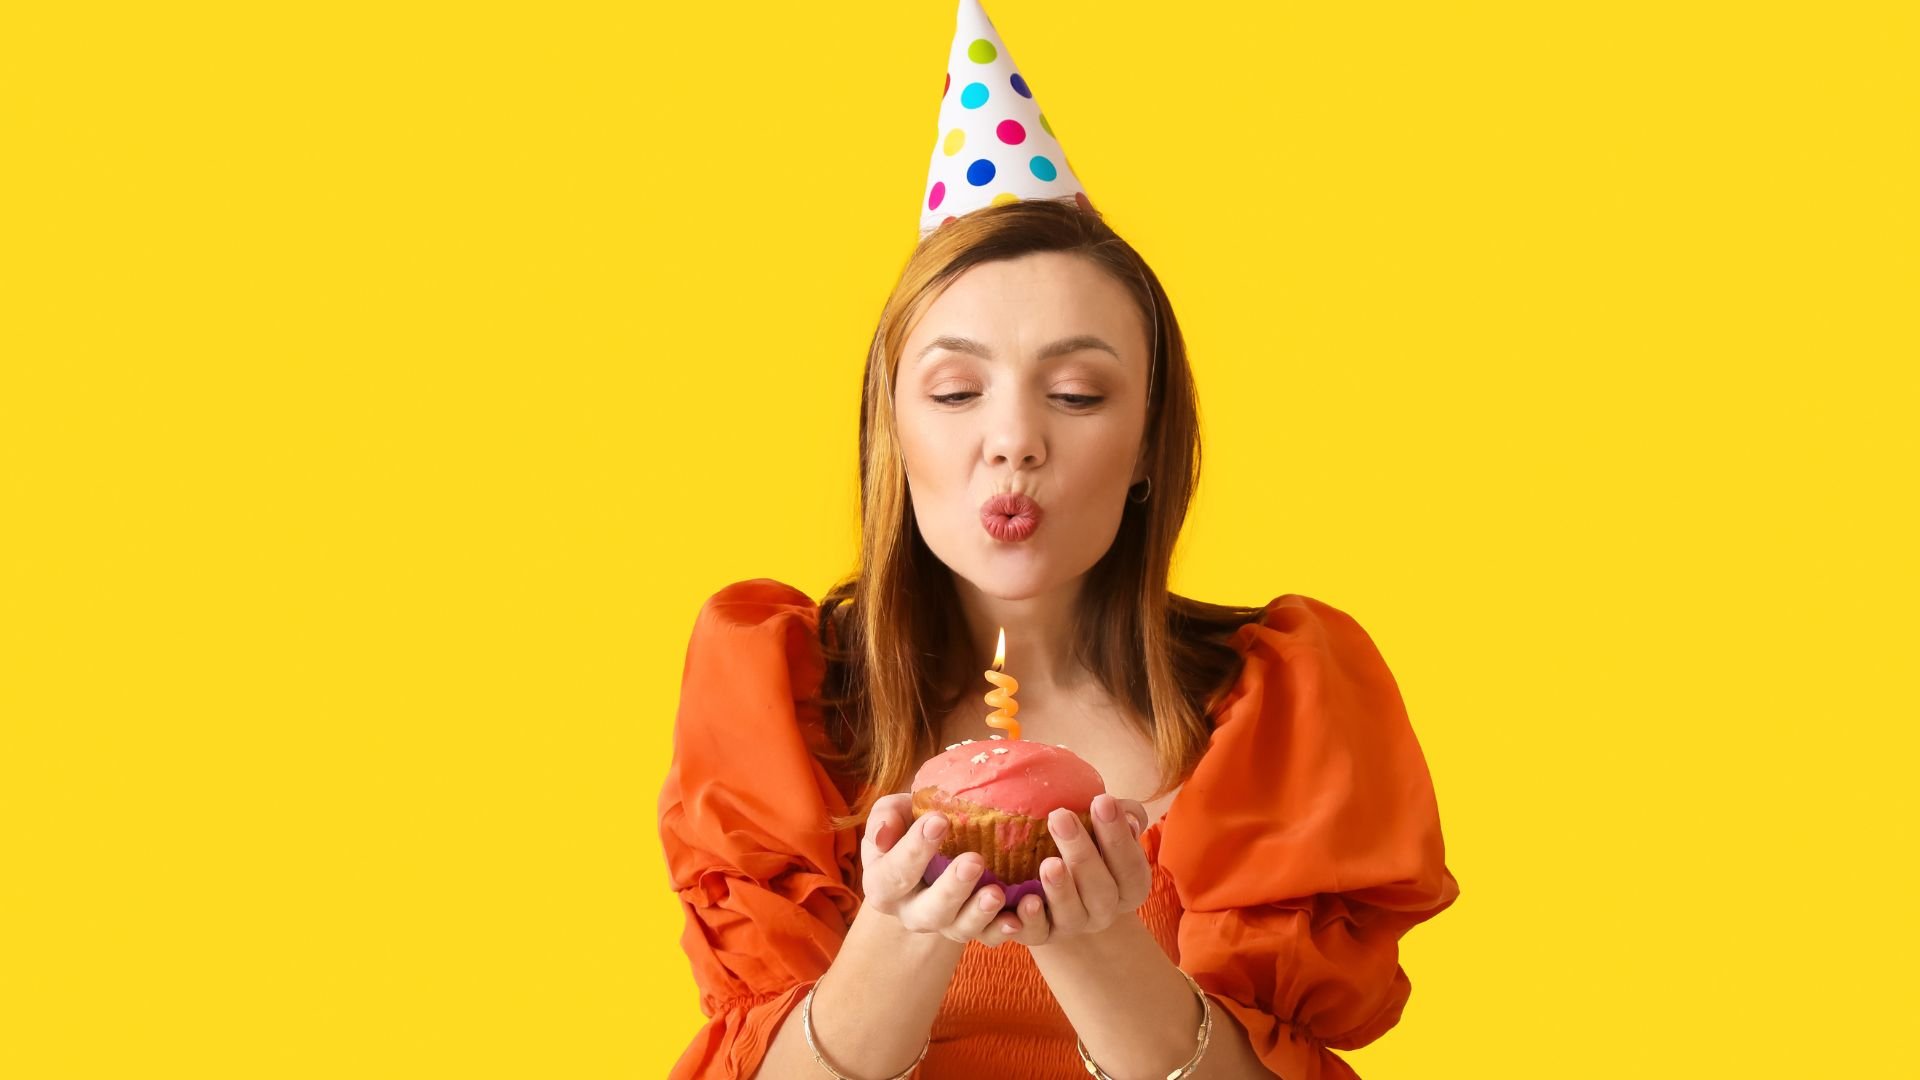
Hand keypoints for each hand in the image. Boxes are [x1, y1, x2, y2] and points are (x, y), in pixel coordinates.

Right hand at [857, 793, 1029, 947]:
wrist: (936, 846)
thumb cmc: (911, 824)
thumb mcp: (895, 813)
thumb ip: (885, 816)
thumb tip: (884, 833)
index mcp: (883, 884)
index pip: (894, 872)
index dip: (914, 849)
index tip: (939, 820)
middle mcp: (910, 912)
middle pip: (928, 912)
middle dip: (951, 888)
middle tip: (974, 861)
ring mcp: (943, 924)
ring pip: (958, 929)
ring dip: (979, 913)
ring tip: (997, 893)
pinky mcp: (973, 928)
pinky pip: (988, 938)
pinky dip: (1002, 930)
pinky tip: (1016, 919)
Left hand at [991, 793, 1153, 947]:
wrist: (1048, 879)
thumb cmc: (1084, 843)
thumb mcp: (1102, 826)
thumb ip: (1119, 815)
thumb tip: (1124, 810)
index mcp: (1128, 886)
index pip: (1132, 867)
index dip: (1119, 837)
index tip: (1102, 801)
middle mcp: (1104, 911)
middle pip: (1101, 891)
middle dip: (1083, 854)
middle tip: (1060, 817)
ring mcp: (1072, 925)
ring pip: (1072, 915)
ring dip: (1061, 889)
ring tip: (1048, 863)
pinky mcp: (1040, 934)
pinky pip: (1037, 933)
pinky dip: (1031, 920)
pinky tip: (1026, 900)